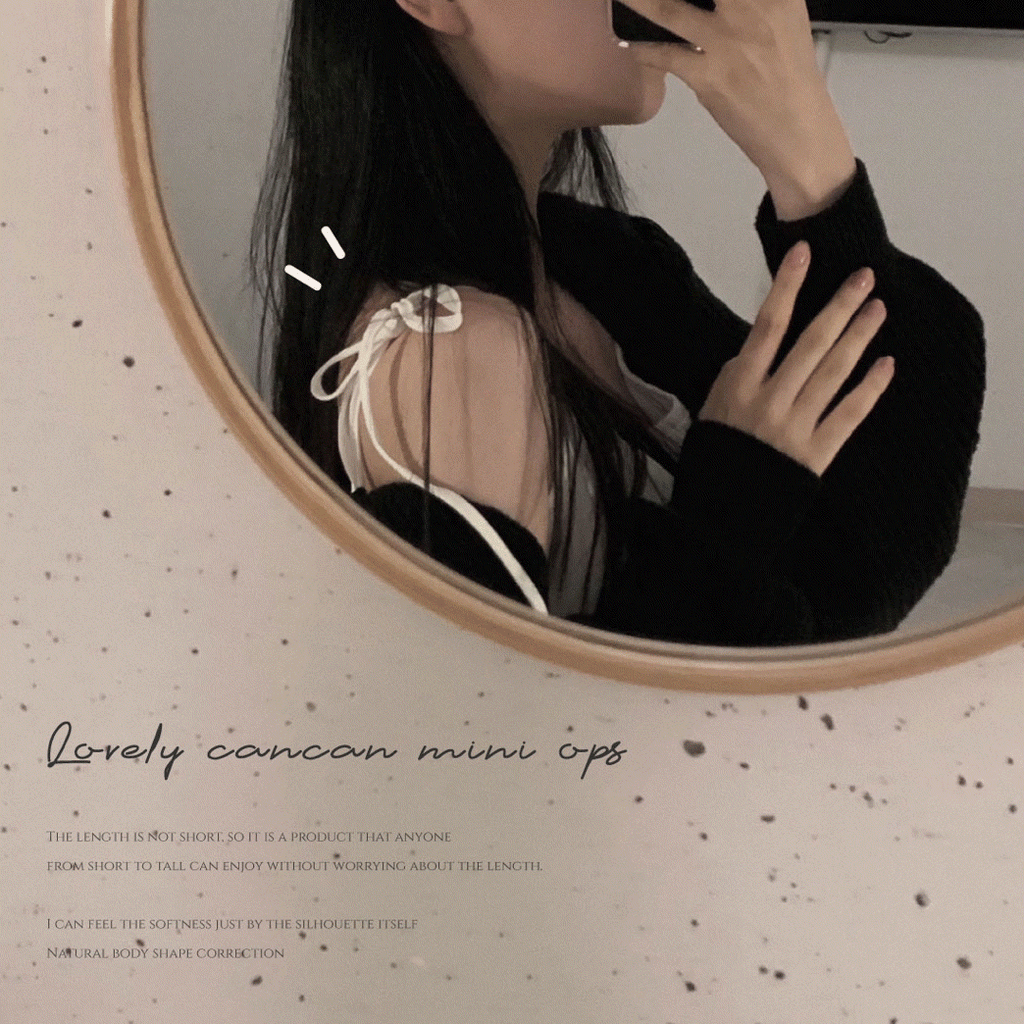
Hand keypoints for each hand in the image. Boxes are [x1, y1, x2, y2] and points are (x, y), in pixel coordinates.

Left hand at [617, 0, 856, 218]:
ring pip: (671, 8)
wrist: (799, 133)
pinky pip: (663, 56)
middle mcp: (754, 8)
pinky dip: (639, 46)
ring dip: (639, 0)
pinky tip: (624, 38)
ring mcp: (728, 43)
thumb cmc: (789, 74)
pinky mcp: (709, 77)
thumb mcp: (784, 17)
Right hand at [698, 241, 893, 476]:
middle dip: (839, 307)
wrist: (722, 514)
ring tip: (878, 310)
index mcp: (738, 386)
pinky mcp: (817, 453)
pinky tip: (886, 364)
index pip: (767, 326)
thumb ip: (735, 376)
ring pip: (834, 373)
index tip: (803, 253)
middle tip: (864, 277)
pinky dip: (869, 389)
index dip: (786, 287)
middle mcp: (769, 401)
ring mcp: (795, 427)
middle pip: (810, 344)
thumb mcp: (711, 409)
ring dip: (859, 338)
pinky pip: (849, 414)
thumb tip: (759, 349)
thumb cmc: (715, 456)